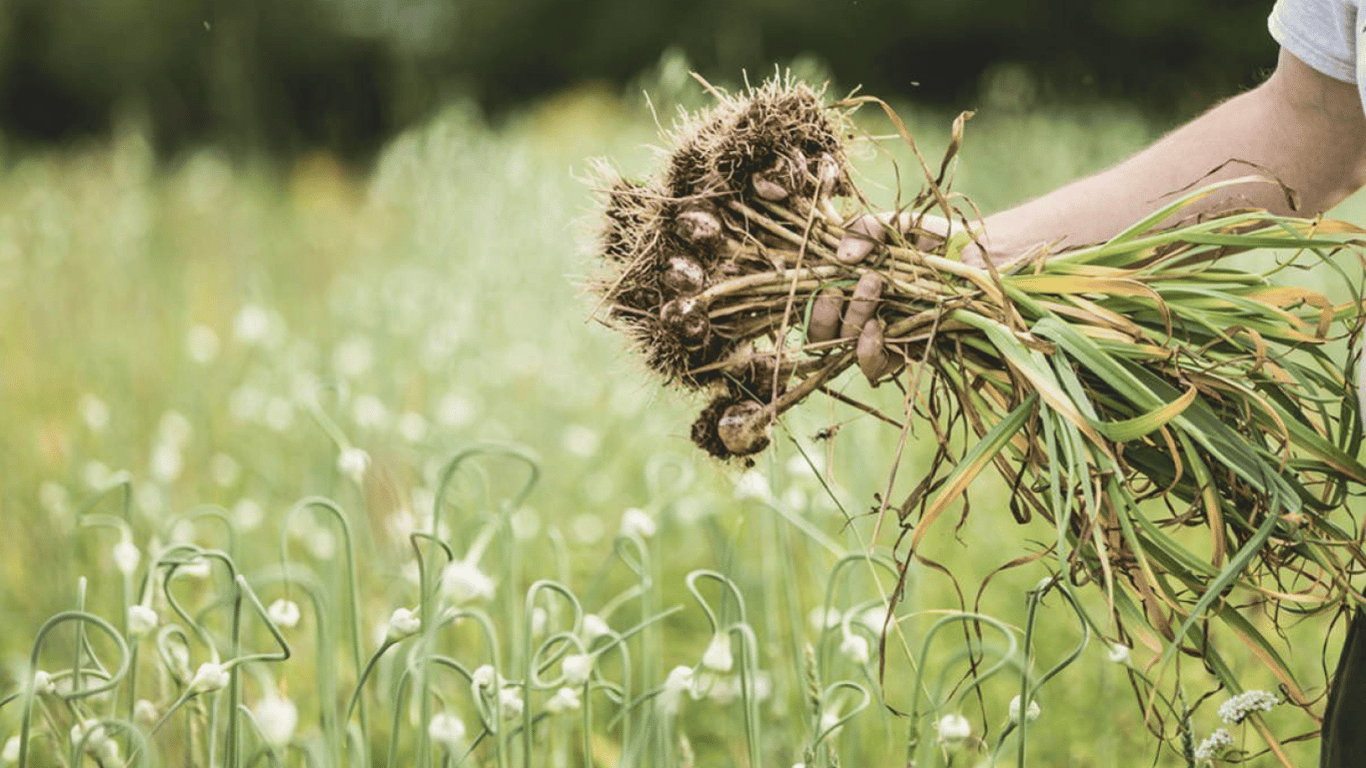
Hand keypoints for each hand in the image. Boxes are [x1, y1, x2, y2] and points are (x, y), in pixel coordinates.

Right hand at [808, 212, 962, 382]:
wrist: (981, 253)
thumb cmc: (932, 237)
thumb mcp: (895, 224)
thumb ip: (865, 229)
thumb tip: (843, 257)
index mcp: (846, 286)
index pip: (812, 302)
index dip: (807, 298)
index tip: (820, 275)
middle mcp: (858, 315)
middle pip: (820, 332)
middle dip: (823, 312)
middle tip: (841, 285)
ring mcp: (880, 337)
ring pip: (842, 347)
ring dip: (849, 320)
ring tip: (872, 283)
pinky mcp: (904, 354)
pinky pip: (872, 366)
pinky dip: (866, 350)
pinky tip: (875, 327)